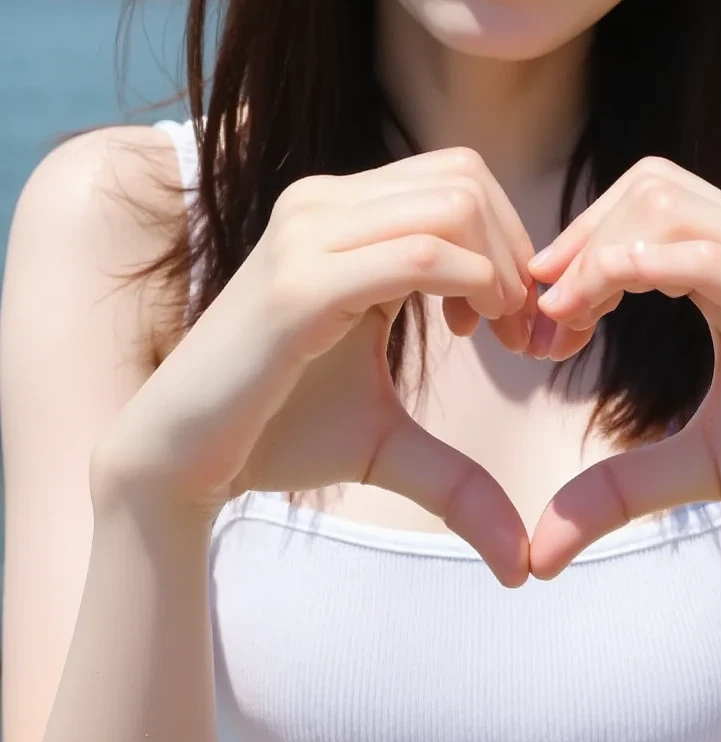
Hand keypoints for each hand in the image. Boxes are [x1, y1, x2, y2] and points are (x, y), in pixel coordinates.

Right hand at [91, 148, 538, 586]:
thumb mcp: (384, 438)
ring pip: (451, 207)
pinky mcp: (298, 286)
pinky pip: (418, 256)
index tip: (516, 315)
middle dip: (516, 251)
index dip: (510, 236)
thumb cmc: (276, 433)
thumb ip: (456, 475)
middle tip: (518, 331)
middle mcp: (321, 204)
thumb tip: (522, 566)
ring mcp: (306, 236)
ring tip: (492, 335)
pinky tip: (469, 334)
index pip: (458, 174)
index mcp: (338, 211)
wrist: (176, 459)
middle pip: (465, 178)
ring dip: (501, 270)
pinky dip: (473, 286)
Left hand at [525, 157, 720, 578]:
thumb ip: (617, 487)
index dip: (584, 237)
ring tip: (563, 319)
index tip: (541, 308)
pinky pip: (710, 259)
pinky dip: (644, 266)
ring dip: (599, 253)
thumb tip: (541, 553)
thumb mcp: (693, 466)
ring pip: (670, 208)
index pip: (649, 198)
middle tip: (544, 315)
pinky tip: (602, 299)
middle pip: (652, 185)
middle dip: (583, 238)